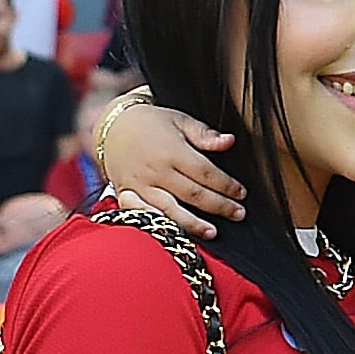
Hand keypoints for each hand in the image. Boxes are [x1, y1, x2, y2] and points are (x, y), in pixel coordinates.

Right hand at [97, 99, 243, 227]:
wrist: (113, 125)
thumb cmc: (151, 122)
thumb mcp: (180, 120)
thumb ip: (204, 134)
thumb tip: (229, 141)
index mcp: (171, 151)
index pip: (206, 173)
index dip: (226, 185)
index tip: (241, 193)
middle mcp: (155, 170)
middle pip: (192, 194)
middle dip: (219, 206)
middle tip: (238, 214)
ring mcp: (139, 184)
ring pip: (169, 209)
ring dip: (192, 223)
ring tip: (212, 233)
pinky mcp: (125, 193)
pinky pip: (141, 213)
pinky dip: (157, 223)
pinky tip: (173, 233)